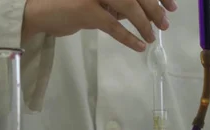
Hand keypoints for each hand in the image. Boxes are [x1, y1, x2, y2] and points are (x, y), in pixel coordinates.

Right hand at [22, 0, 177, 50]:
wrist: (38, 9)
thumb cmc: (69, 3)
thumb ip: (118, 2)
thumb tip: (146, 12)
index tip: (171, 6)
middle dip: (154, 8)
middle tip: (164, 24)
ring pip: (128, 6)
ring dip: (144, 23)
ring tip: (151, 37)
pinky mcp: (85, 10)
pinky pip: (113, 25)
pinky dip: (128, 37)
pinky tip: (138, 46)